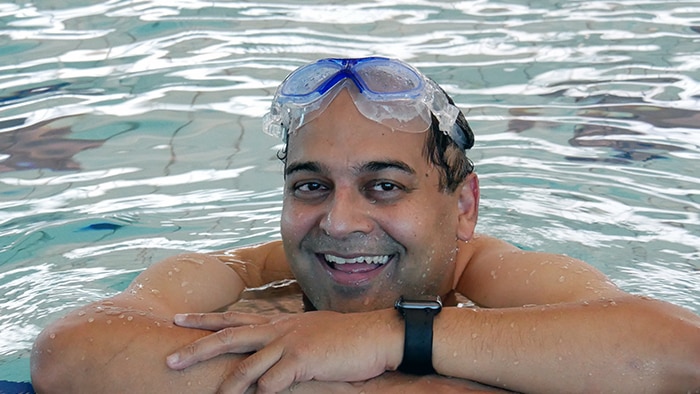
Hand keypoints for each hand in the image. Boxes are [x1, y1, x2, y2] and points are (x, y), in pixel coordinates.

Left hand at [167, 310, 402, 392]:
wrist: (376, 335)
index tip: (177, 319)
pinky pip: (275, 382)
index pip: (235, 318)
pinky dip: (264, 393)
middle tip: (170, 359)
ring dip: (229, 384)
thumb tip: (273, 354)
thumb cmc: (346, 337)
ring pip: (248, 364)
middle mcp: (280, 329)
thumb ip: (288, 340)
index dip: (205, 320)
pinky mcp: (304, 360)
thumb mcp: (311, 332)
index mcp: (280, 323)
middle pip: (230, 336)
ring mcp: (291, 343)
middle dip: (197, 348)